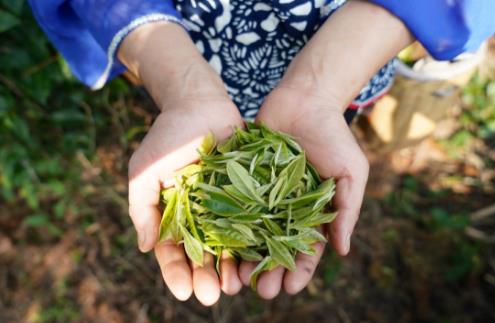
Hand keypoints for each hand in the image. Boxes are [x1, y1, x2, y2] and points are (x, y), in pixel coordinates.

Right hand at [119, 22, 243, 305]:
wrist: (197, 102)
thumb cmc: (166, 137)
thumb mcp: (143, 173)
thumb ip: (143, 209)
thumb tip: (146, 248)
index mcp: (174, 213)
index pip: (173, 250)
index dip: (176, 272)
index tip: (183, 291)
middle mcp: (201, 213)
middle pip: (204, 253)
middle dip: (206, 275)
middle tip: (211, 296)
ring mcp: (226, 204)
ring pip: (229, 242)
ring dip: (231, 266)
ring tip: (234, 286)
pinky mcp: (248, 191)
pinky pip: (253, 219)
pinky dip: (254, 239)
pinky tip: (258, 257)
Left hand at [236, 85, 367, 298]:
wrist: (306, 98)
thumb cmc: (334, 135)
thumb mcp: (350, 172)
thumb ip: (346, 210)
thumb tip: (341, 251)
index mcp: (313, 211)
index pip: (307, 248)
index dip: (300, 270)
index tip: (290, 287)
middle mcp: (286, 207)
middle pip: (276, 247)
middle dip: (270, 270)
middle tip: (261, 290)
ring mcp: (263, 194)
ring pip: (252, 232)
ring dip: (247, 257)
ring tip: (237, 278)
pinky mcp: (244, 178)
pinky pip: (235, 205)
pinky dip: (228, 225)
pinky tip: (220, 245)